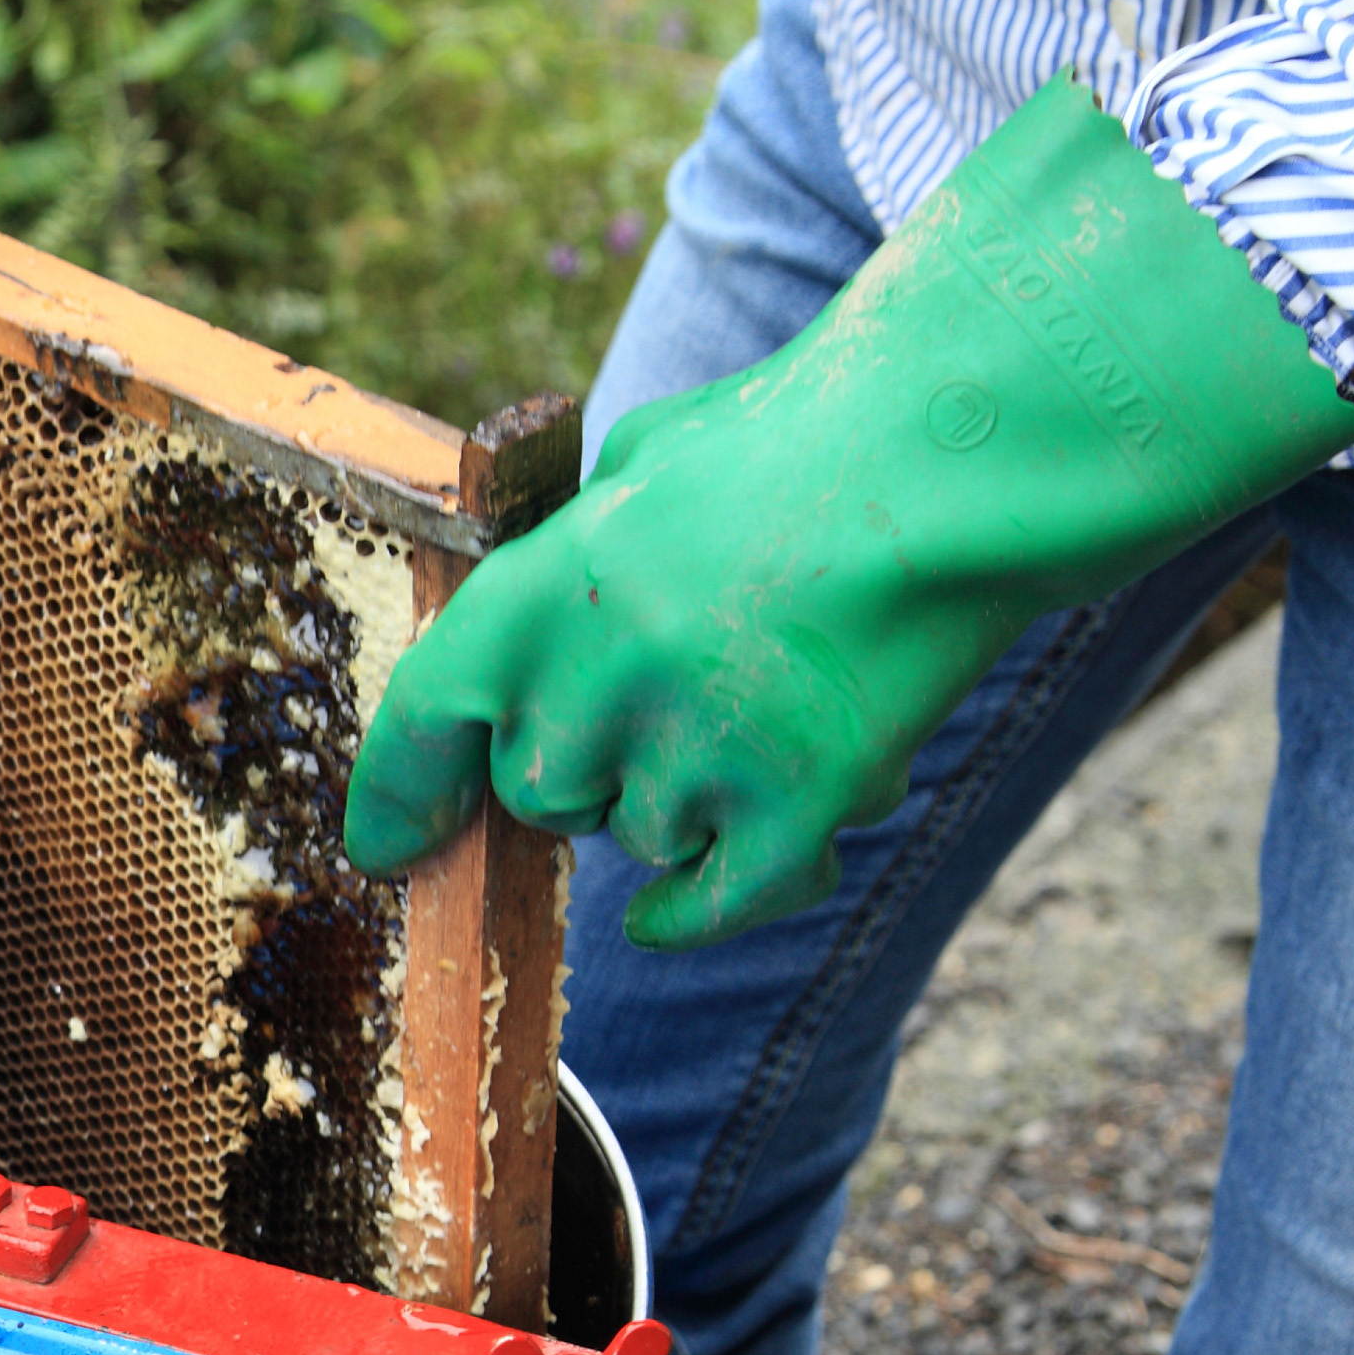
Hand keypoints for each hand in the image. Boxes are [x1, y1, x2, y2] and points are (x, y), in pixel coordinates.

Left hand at [345, 76, 1353, 947]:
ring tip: (761, 697)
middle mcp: (607, 682)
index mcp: (547, 589)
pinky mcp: (798, 808)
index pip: (428, 721)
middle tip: (667, 690)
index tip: (387, 847)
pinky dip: (697, 910)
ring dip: (680, 796)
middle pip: (541, 793)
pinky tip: (679, 908)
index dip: (398, 796)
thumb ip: (567, 568)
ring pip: (640, 838)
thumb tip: (521, 655)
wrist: (966, 454)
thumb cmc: (801, 444)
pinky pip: (711, 905)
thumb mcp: (643, 468)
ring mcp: (704, 754)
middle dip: (583, 763)